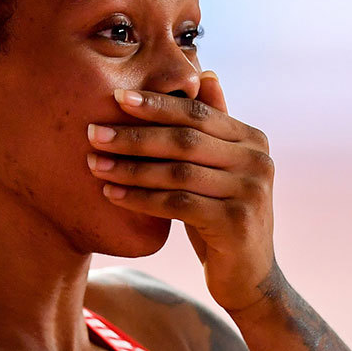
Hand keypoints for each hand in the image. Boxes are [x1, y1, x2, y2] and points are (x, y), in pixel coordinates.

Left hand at [87, 72, 276, 312]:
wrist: (248, 277)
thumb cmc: (223, 218)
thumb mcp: (220, 170)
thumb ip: (214, 127)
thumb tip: (206, 74)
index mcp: (252, 139)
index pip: (197, 113)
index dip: (156, 104)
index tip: (116, 97)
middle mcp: (258, 160)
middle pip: (184, 139)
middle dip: (134, 134)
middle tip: (93, 131)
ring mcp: (250, 192)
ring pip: (177, 172)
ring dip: (130, 167)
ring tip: (94, 164)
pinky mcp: (236, 222)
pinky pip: (176, 205)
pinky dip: (140, 198)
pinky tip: (112, 193)